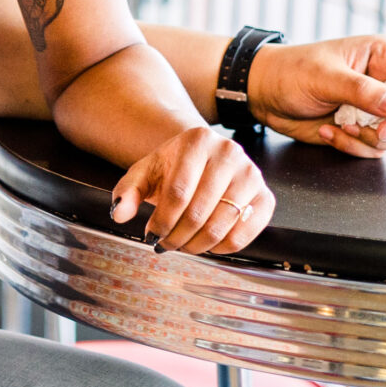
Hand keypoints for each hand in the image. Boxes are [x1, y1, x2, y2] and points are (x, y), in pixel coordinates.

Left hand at [108, 125, 273, 254]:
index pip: (178, 191)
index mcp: (197, 141)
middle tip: (166, 244)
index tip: (151, 235)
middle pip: (200, 211)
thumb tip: (120, 213)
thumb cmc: (171, 167)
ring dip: (198, 244)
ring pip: (223, 223)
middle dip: (178, 236)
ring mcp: (251, 173)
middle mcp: (229, 152)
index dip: (163, 221)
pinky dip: (226, 246)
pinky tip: (209, 244)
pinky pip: (248, 230)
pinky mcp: (265, 195)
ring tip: (183, 245)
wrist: (202, 158)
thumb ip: (127, 191)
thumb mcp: (144, 173)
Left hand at [249, 36, 385, 156]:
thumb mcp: (324, 77)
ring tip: (342, 128)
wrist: (264, 93)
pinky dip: (355, 147)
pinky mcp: (364, 129)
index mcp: (383, 56)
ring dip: (373, 141)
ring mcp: (376, 109)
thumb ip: (361, 91)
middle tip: (377, 133)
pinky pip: (376, 149)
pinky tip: (329, 132)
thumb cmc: (291, 72)